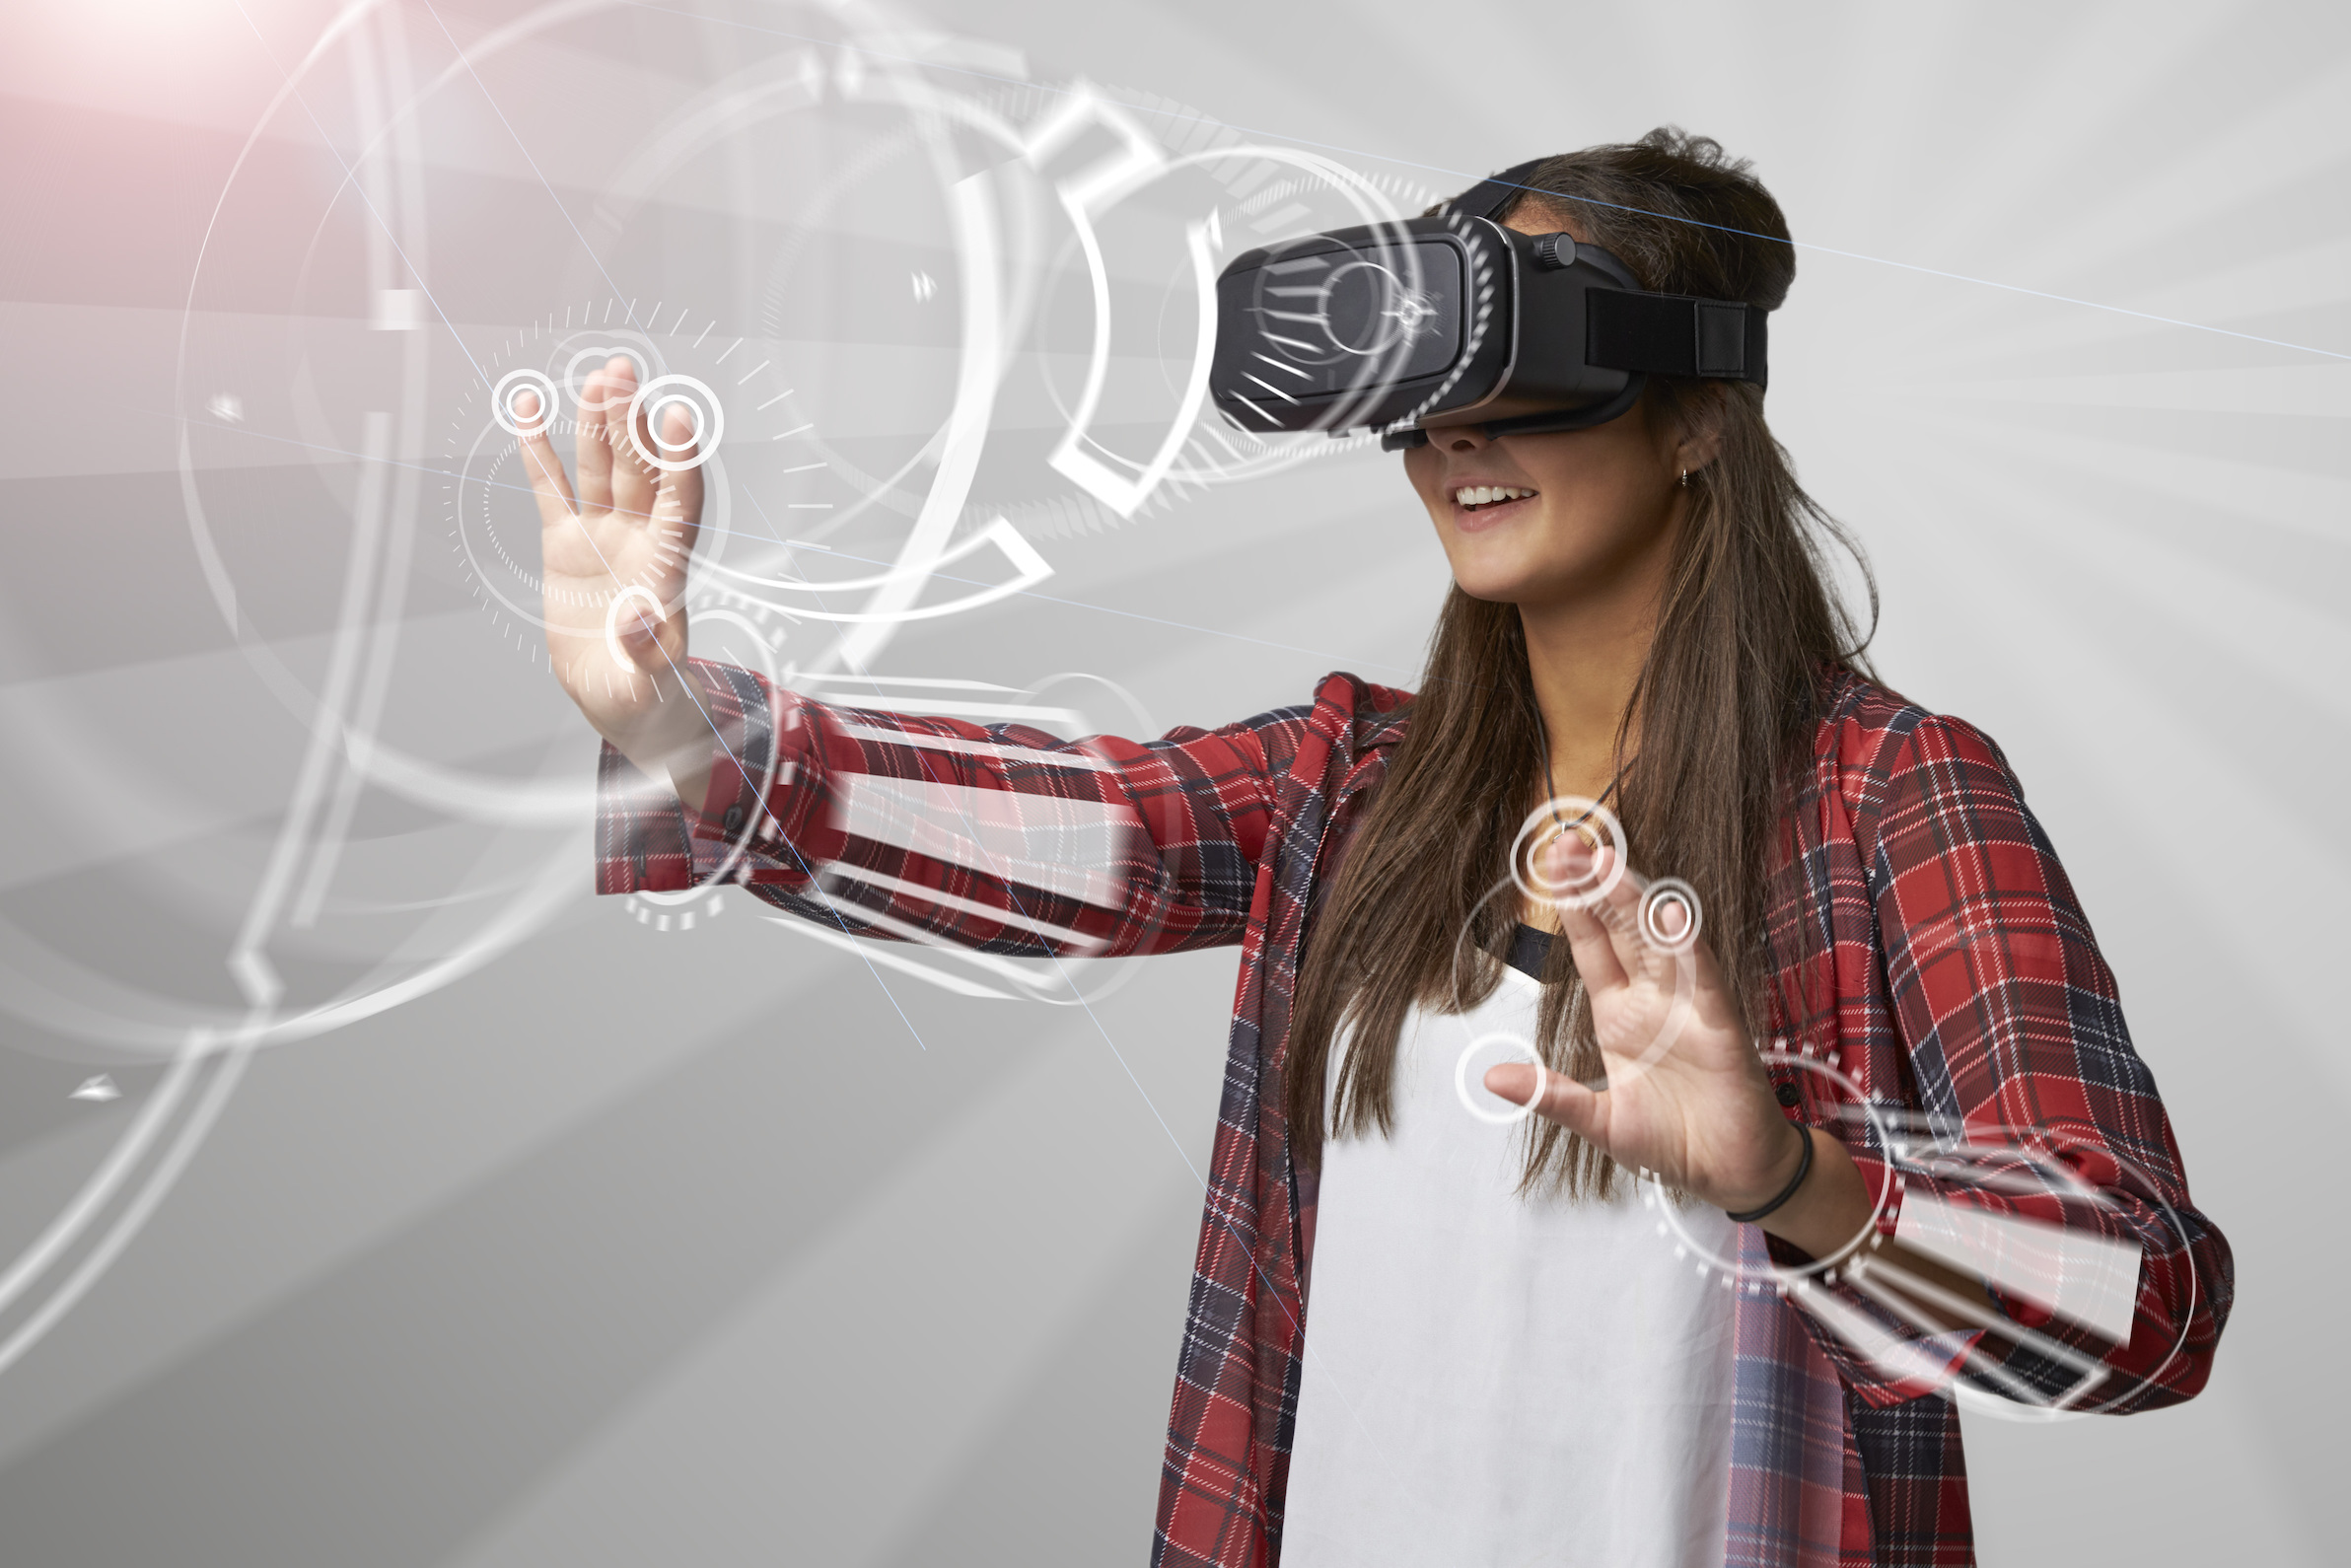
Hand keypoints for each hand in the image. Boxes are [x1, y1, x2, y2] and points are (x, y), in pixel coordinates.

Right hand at [519, 356, 713, 804]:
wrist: (618, 696)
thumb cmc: (644, 691)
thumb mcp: (646, 683)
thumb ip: (645, 652)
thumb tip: (640, 618)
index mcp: (666, 567)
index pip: (678, 502)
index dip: (678, 460)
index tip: (677, 416)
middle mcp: (639, 539)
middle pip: (638, 470)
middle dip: (632, 423)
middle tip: (624, 372)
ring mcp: (602, 535)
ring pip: (601, 468)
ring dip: (599, 423)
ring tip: (599, 376)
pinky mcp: (566, 542)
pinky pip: (551, 487)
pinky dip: (539, 450)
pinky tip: (528, 407)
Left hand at [1485, 837, 1803, 1213]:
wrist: (1730, 1173)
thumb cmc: (1672, 1141)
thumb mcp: (1599, 1121)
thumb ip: (1551, 1096)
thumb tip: (1491, 1076)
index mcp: (1619, 1015)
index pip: (1591, 948)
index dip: (1574, 907)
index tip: (1552, 864)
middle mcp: (1652, 1000)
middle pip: (1621, 930)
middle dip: (1597, 887)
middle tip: (1572, 843)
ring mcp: (1687, 1007)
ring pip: (1658, 943)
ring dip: (1635, 902)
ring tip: (1609, 863)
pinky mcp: (1720, 1026)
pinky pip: (1704, 980)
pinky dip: (1688, 948)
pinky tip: (1671, 914)